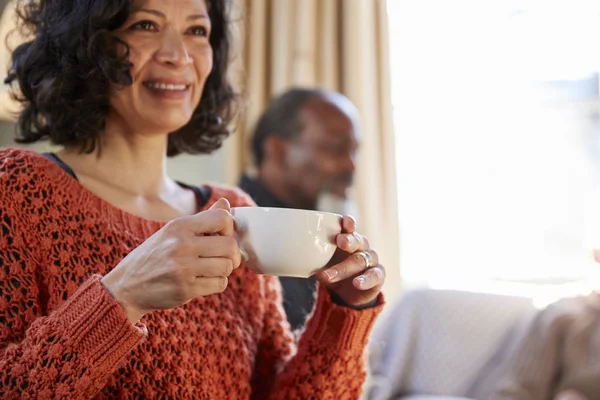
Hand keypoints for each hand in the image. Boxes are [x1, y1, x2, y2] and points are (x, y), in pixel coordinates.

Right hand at [101, 198, 241, 323]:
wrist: (126, 285)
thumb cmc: (155, 255)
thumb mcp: (173, 231)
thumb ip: (203, 219)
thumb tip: (226, 203)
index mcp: (180, 226)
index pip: (222, 218)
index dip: (230, 228)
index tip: (223, 237)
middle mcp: (181, 245)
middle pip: (230, 245)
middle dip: (232, 254)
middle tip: (226, 258)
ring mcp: (183, 268)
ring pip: (227, 266)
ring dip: (224, 270)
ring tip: (213, 269)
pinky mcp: (185, 289)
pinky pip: (219, 284)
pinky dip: (217, 283)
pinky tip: (205, 281)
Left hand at [314, 216, 384, 306]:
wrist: (348, 295)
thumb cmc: (334, 272)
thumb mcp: (321, 265)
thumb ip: (311, 259)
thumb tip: (288, 259)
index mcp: (348, 240)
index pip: (349, 227)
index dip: (348, 223)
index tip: (344, 221)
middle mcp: (361, 247)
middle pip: (357, 241)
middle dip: (349, 240)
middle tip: (340, 241)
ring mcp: (371, 260)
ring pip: (361, 260)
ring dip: (344, 268)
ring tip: (329, 276)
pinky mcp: (378, 275)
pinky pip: (374, 275)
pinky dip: (366, 279)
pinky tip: (357, 283)